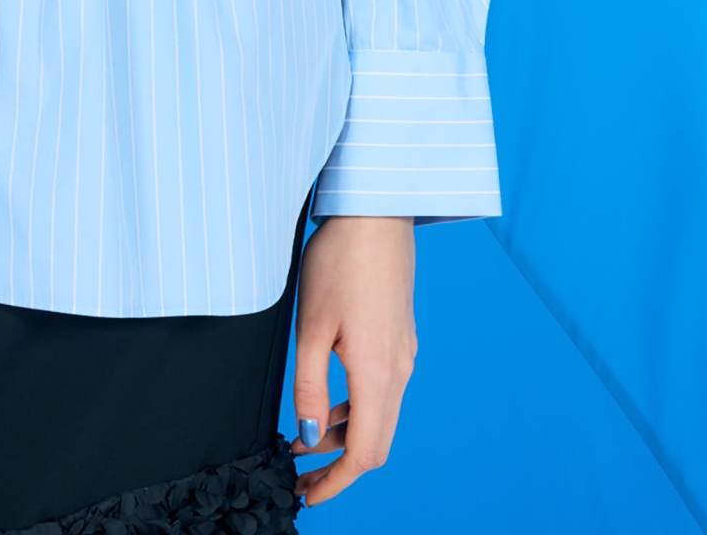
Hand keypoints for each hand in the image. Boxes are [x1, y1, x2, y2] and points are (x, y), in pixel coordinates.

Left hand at [289, 215, 416, 506]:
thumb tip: (309, 436)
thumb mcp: (311, 327)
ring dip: (346, 437)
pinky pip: (382, 391)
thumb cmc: (339, 262)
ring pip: (380, 417)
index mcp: (378, 374)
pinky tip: (329, 402)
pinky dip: (356, 410)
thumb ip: (310, 387)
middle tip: (302, 477)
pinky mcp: (400, 338)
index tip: (307, 494)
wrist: (376, 213)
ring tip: (306, 442)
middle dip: (339, 467)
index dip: (336, 481)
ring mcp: (404, 354)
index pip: (364, 452)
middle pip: (377, 442)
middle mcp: (400, 370)